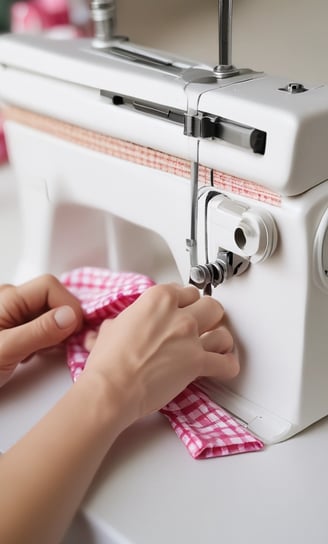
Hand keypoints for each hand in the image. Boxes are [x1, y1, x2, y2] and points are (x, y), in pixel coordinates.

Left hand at [0, 274, 82, 385]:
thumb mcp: (5, 350)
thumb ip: (39, 331)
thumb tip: (71, 316)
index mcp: (6, 298)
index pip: (49, 286)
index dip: (68, 304)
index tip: (76, 329)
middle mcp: (8, 302)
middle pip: (50, 298)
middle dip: (63, 319)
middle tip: (67, 344)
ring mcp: (9, 315)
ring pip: (46, 313)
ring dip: (55, 331)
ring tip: (46, 352)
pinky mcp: (11, 330)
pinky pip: (38, 326)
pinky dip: (45, 339)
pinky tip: (36, 355)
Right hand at [83, 283, 238, 426]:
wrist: (112, 386)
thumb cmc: (109, 361)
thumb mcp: (112, 326)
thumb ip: (129, 319)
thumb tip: (126, 323)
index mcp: (158, 299)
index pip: (185, 291)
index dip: (185, 303)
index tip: (184, 309)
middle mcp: (179, 314)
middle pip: (210, 305)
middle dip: (208, 315)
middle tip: (202, 323)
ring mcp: (191, 338)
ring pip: (223, 331)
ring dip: (220, 339)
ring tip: (215, 344)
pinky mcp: (198, 363)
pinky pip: (226, 363)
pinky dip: (228, 366)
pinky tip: (224, 366)